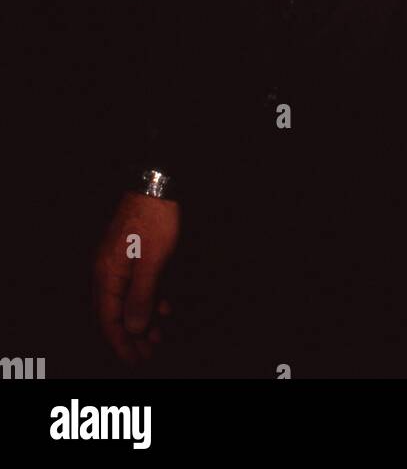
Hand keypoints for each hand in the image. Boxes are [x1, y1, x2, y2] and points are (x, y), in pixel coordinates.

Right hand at [93, 191, 180, 363]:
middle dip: (130, 338)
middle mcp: (106, 271)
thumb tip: (134, 329)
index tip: (135, 362)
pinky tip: (163, 308)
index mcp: (106, 275)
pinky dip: (147, 301)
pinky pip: (134, 286)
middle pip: (113, 315)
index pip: (108, 321)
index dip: (121, 344)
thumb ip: (142, 296)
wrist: (156, 183)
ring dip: (140, 321)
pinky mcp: (129, 255)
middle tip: (147, 355)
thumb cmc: (154, 219)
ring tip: (158, 337)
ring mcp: (116, 262)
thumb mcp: (153, 261)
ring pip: (125, 302)